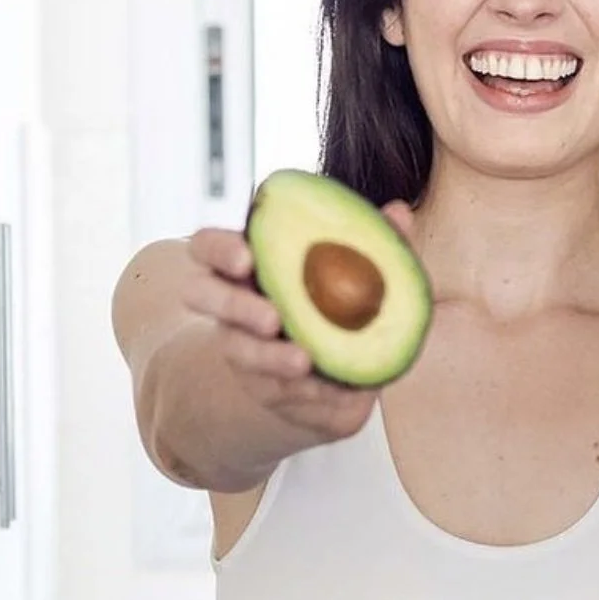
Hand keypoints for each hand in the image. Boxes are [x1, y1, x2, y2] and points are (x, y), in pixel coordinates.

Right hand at [180, 200, 415, 442]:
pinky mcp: (262, 384)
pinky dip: (305, 389)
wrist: (341, 364)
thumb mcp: (358, 266)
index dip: (218, 249)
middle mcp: (233, 301)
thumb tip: (399, 211)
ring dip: (269, 356)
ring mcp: (242, 345)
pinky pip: (275, 388)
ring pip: (238, 350)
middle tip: (271, 317)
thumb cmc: (339, 298)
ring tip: (303, 360)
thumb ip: (373, 238)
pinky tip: (330, 387)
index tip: (246, 257)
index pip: (208, 246)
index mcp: (249, 262)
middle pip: (200, 294)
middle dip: (231, 305)